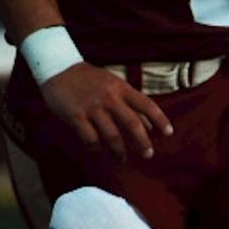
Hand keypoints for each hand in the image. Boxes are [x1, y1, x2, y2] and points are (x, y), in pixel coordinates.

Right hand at [40, 63, 173, 161]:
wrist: (59, 69)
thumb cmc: (89, 78)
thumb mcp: (112, 83)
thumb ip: (129, 102)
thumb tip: (148, 125)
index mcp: (121, 88)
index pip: (146, 104)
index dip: (160, 120)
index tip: (169, 133)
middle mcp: (109, 97)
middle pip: (132, 124)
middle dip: (143, 142)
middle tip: (148, 154)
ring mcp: (92, 107)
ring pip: (112, 136)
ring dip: (120, 151)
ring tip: (123, 159)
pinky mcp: (76, 116)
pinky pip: (90, 139)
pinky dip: (97, 148)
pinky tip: (99, 150)